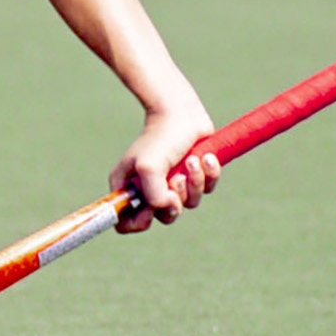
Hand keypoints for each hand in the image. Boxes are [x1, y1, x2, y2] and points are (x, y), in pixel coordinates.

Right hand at [109, 104, 219, 232]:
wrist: (183, 112)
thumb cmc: (161, 138)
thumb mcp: (149, 167)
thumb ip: (155, 196)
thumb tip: (168, 210)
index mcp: (129, 187)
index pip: (125, 222)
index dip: (139, 221)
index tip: (150, 208)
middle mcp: (150, 188)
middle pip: (163, 216)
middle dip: (175, 198)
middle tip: (176, 177)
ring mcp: (174, 183)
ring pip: (189, 204)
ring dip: (194, 182)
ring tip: (192, 159)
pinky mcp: (195, 175)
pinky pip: (207, 189)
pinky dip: (209, 174)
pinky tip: (206, 157)